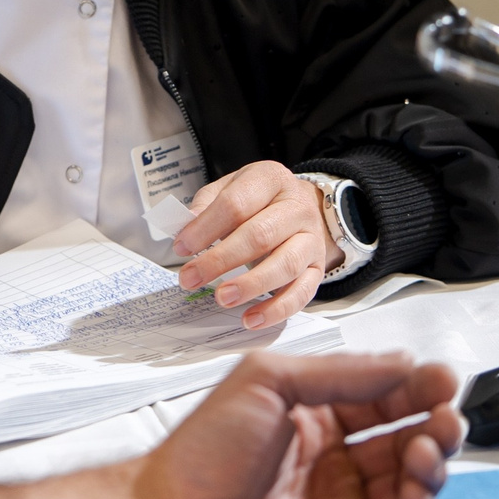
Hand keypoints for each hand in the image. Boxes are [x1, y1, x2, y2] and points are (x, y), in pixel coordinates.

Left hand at [135, 351, 463, 498]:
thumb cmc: (206, 448)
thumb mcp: (268, 380)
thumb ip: (339, 372)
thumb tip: (403, 362)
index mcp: (316, 415)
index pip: (383, 398)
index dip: (417, 389)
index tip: (445, 381)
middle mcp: (335, 458)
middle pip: (406, 440)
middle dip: (437, 427)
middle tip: (448, 419)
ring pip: (411, 485)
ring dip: (433, 467)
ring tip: (428, 452)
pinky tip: (421, 496)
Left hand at [169, 160, 337, 328]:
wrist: (301, 206)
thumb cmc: (259, 201)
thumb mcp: (232, 188)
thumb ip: (207, 205)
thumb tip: (187, 230)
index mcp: (271, 180)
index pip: (237, 203)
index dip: (206, 227)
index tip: (181, 247)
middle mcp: (297, 208)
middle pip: (260, 235)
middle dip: (222, 260)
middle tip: (192, 278)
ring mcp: (311, 239)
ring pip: (285, 264)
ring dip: (251, 285)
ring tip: (222, 298)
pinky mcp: (317, 269)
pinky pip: (301, 293)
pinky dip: (276, 310)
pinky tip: (251, 319)